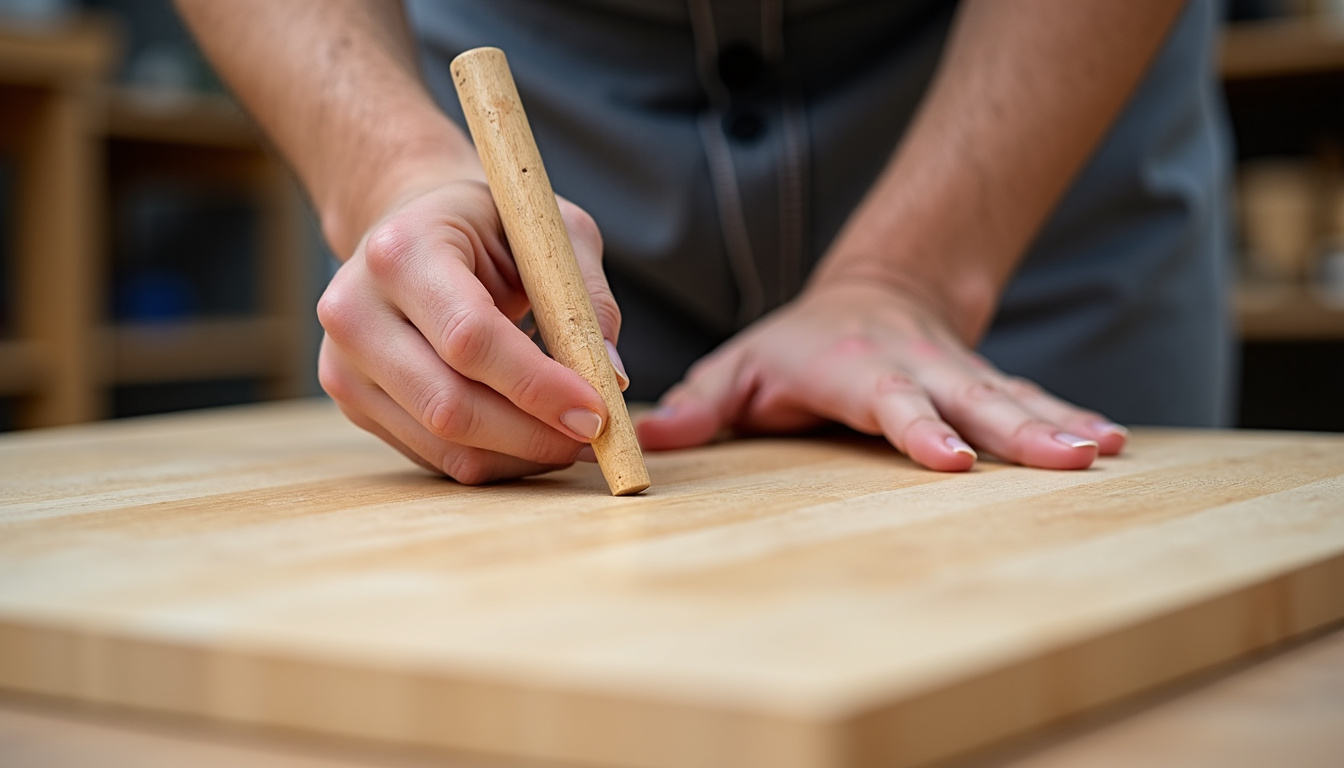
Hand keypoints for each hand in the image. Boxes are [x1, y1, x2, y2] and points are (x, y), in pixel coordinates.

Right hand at [317, 180, 626, 483]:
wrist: (409, 227)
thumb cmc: (488, 225)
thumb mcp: (547, 230)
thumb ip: (586, 296)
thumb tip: (611, 374)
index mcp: (402, 250)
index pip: (470, 338)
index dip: (538, 385)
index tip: (597, 412)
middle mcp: (355, 309)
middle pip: (449, 405)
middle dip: (534, 434)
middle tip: (594, 438)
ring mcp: (343, 363)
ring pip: (443, 442)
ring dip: (520, 455)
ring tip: (571, 441)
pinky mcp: (353, 401)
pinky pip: (434, 455)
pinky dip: (494, 459)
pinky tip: (531, 439)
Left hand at [636, 281, 1125, 469]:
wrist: (875, 291)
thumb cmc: (798, 343)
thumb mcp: (741, 364)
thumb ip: (700, 403)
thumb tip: (649, 442)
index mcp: (853, 370)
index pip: (890, 401)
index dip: (919, 428)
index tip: (952, 459)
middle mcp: (916, 370)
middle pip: (971, 400)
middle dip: (1019, 430)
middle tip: (1069, 459)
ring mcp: (958, 376)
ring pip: (1012, 399)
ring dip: (1058, 424)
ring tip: (1103, 451)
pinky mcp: (986, 384)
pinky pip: (1032, 400)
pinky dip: (1072, 417)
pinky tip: (1113, 444)